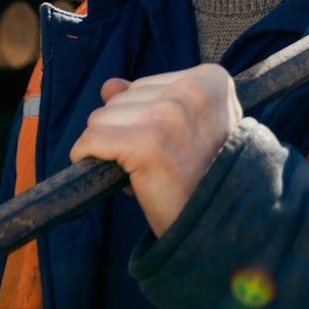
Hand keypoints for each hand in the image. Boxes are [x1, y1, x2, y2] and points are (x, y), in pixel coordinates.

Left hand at [69, 64, 242, 236]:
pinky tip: (111, 176)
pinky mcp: (147, 143)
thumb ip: (150, 100)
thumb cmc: (203, 178)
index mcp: (211, 79)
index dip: (144, 120)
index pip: (144, 86)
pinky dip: (87, 158)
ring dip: (111, 148)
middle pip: (121, 99)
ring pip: (101, 117)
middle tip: (157, 164)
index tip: (168, 146)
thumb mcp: (187, 128)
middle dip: (126, 132)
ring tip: (145, 173)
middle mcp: (193, 89)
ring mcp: (171, 114)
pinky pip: (91, 140)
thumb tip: (109, 85)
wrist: (221, 229)